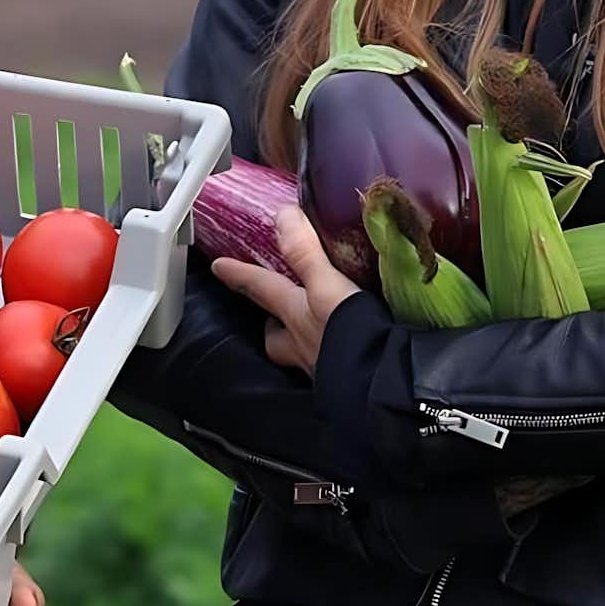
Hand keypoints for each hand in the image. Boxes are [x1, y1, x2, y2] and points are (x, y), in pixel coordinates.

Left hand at [211, 205, 362, 375]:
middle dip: (273, 324)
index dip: (242, 274)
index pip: (261, 288)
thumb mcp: (328, 288)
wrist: (386, 391)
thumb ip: (307, 253)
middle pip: (277, 336)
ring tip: (321, 330)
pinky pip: (334, 370)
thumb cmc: (350, 336)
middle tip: (278, 313)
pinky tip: (357, 352)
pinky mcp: (349, 385)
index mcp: (295, 317)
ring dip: (306, 344)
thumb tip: (283, 214)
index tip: (218, 267)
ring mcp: (325, 370)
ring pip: (304, 355)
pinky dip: (339, 360)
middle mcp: (304, 346)